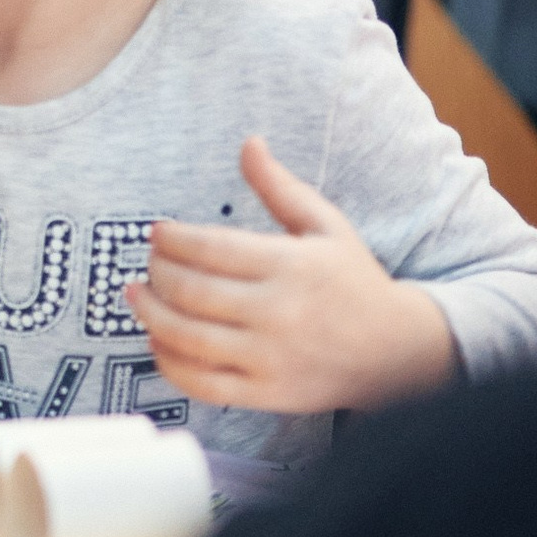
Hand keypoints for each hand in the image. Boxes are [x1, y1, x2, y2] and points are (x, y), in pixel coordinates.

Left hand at [126, 136, 457, 412]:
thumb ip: (281, 187)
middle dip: (157, 273)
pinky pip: (204, 383)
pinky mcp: (268, 394)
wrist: (400, 354)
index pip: (211, 249)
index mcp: (291, 266)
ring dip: (150, 315)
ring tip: (137, 295)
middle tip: (148, 263)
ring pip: (189, 338)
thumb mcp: (327, 227)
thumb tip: (249, 143)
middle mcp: (279, 313)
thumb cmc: (354, 282)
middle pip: (192, 292)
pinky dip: (170, 363)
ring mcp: (272, 358)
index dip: (172, 239)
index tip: (158, 233)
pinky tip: (157, 340)